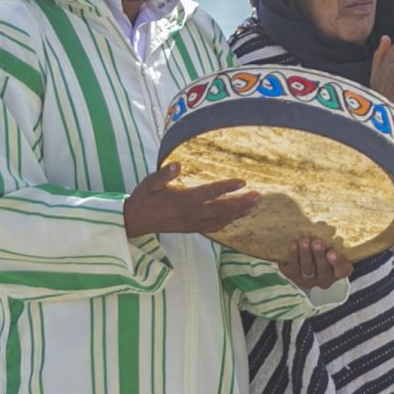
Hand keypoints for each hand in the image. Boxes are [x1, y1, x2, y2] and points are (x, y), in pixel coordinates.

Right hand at [123, 162, 258, 237]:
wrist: (134, 222)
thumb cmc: (143, 199)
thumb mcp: (149, 183)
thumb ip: (163, 174)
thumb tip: (177, 164)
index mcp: (181, 200)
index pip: (208, 193)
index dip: (226, 187)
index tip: (243, 182)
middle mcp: (190, 213)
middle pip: (221, 208)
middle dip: (241, 203)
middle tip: (258, 196)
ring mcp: (192, 223)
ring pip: (220, 219)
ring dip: (239, 213)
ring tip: (256, 206)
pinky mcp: (192, 229)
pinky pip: (213, 227)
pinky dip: (227, 222)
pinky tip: (238, 217)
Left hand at [280, 236, 351, 289]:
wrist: (304, 267)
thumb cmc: (323, 252)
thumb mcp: (332, 248)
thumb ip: (333, 242)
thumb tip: (327, 226)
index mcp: (338, 272)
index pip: (343, 270)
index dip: (338, 262)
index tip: (332, 252)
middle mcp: (324, 279)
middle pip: (323, 269)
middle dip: (319, 255)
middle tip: (317, 242)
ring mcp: (308, 280)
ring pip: (307, 269)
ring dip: (305, 254)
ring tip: (304, 241)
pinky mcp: (293, 276)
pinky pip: (293, 268)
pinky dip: (293, 255)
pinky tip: (294, 244)